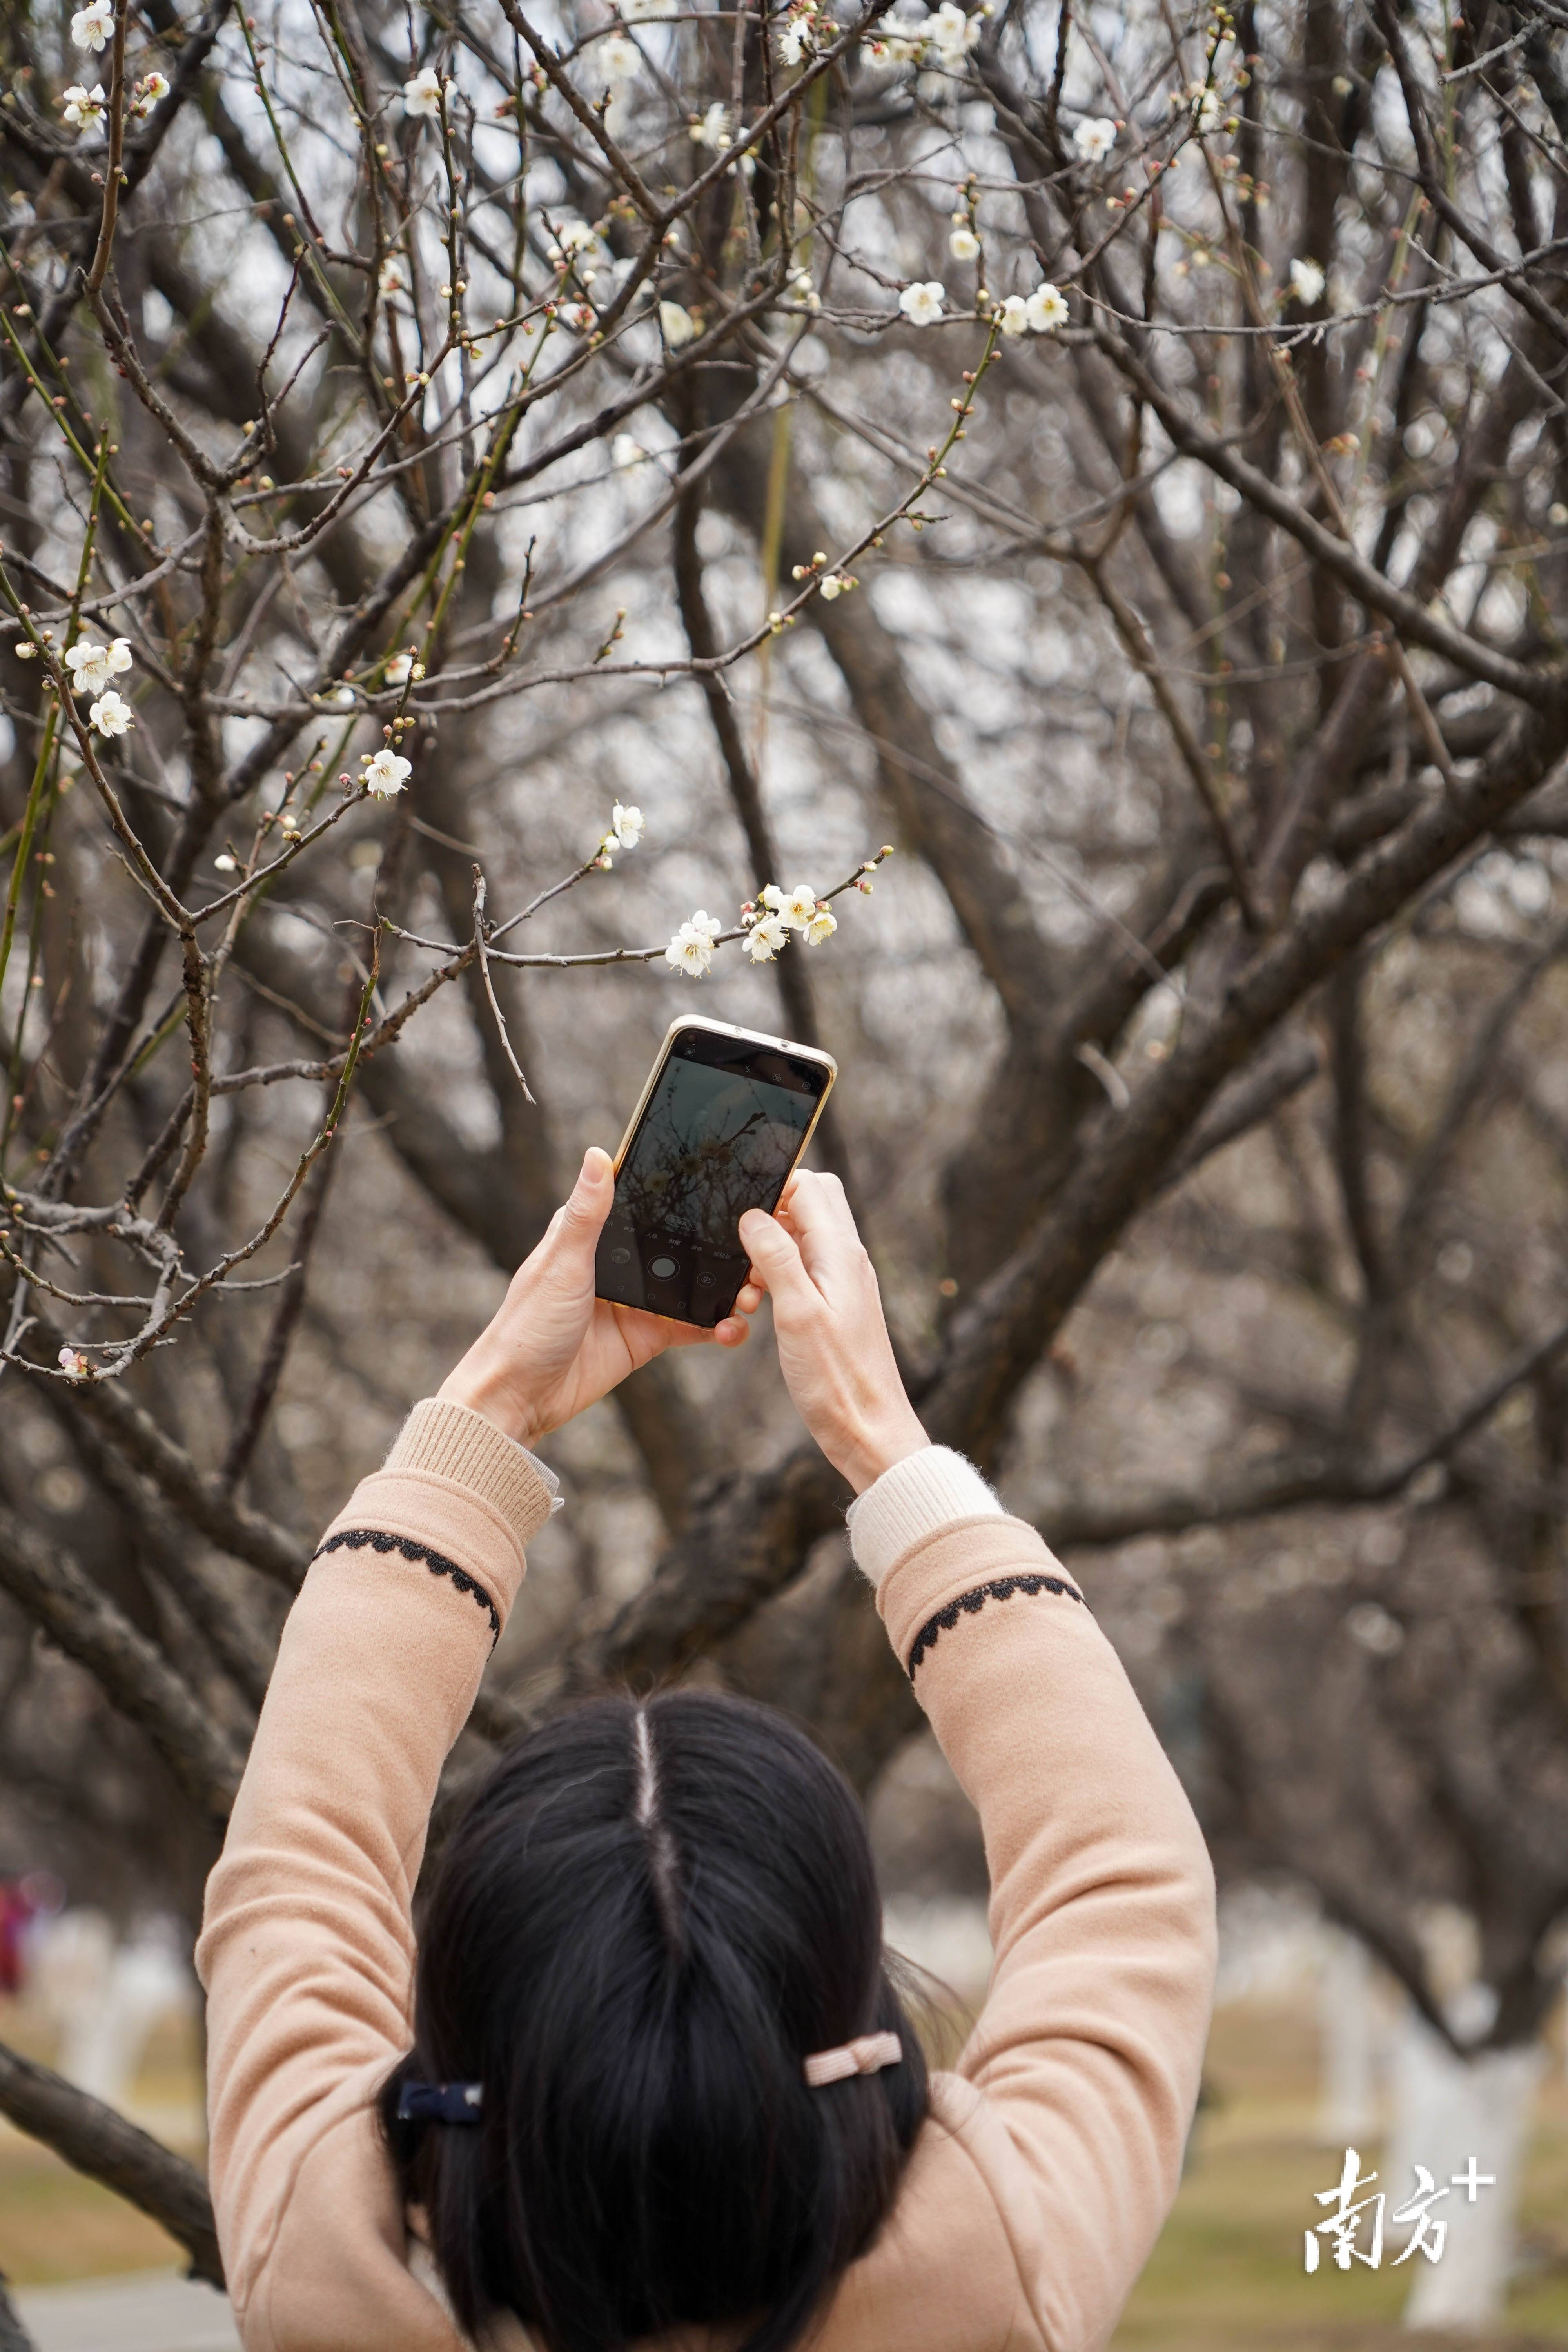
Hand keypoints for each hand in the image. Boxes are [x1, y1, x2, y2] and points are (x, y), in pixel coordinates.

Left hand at [438, 1148, 757, 1445]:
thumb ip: (587, 1214)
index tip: (726, 1179)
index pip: (644, 1201)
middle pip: (680, 1242)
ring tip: (753, 1288)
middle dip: (720, 1243)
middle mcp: (619, 1262)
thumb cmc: (526, 1325)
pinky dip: (717, 1325)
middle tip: (756, 1244)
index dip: (682, 1192)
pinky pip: (693, 1325)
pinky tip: (735, 1325)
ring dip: (726, 1285)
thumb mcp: (561, 1263)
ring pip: (694, 1283)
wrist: (520, 1396)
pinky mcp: (648, 1336)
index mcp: (593, 1235)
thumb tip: (597, 1154)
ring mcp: (637, 1299)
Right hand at [738, 1172, 926, 1494]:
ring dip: (773, 1243)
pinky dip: (780, 1271)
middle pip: (813, 1201)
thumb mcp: (797, 1314)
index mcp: (841, 1254)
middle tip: (742, 1240)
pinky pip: (806, 1266)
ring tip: (750, 1281)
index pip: (811, 1185)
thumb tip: (753, 1215)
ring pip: (806, 1234)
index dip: (773, 1185)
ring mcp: (843, 1281)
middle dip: (772, 1208)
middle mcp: (847, 1260)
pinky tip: (760, 1300)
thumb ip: (777, 1258)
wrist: (869, 1430)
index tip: (740, 1209)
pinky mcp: (836, 1304)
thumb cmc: (837, 1379)